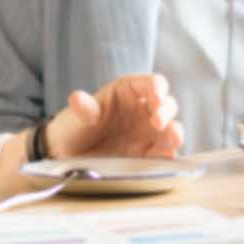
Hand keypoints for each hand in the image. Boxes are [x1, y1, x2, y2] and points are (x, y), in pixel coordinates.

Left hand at [47, 73, 184, 159]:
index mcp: (128, 92)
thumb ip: (83, 108)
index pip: (151, 84)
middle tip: (158, 122)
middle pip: (166, 105)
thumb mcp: (76, 116)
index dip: (157, 88)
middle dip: (166, 111)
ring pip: (170, 129)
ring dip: (175, 133)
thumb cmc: (74, 127)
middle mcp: (143, 110)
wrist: (68, 156)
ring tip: (174, 139)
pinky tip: (167, 159)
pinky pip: (164, 154)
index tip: (156, 97)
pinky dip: (168, 156)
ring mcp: (147, 133)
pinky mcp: (147, 155)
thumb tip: (77, 98)